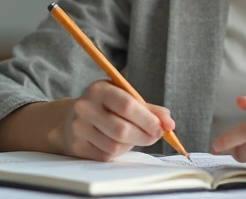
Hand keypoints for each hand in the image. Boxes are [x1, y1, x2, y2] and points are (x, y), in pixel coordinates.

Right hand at [54, 80, 174, 161]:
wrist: (75, 117)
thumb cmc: (108, 106)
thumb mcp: (126, 98)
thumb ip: (150, 110)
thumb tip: (169, 124)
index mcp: (99, 89)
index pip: (127, 105)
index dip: (147, 119)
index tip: (161, 127)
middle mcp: (85, 107)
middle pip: (121, 129)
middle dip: (144, 136)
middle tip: (155, 136)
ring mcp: (79, 128)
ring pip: (114, 146)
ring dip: (132, 144)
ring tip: (135, 137)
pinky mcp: (77, 146)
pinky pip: (106, 155)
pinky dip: (119, 152)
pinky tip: (119, 143)